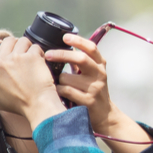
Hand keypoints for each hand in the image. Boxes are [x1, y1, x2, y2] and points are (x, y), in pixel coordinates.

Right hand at [0, 36, 62, 129]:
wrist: (38, 105)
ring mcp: (15, 58)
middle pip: (7, 41)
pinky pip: (36, 47)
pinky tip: (41, 61)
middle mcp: (0, 64)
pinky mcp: (31, 56)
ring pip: (22, 41)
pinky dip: (40, 52)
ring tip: (33, 57)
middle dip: (16, 43)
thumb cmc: (21, 105)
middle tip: (23, 52)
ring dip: (29, 47)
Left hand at [46, 34, 152, 152]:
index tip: (65, 37)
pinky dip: (58, 91)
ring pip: (67, 77)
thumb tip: (64, 46)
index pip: (91, 48)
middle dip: (61, 55)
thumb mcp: (91, 74)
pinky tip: (57, 93)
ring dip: (57, 80)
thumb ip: (81, 62)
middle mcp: (100, 74)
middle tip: (47, 54)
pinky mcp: (88, 101)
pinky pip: (65, 91)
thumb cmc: (92, 91)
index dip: (78, 40)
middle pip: (80, 59)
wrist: (105, 115)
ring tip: (56, 84)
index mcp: (100, 65)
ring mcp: (95, 88)